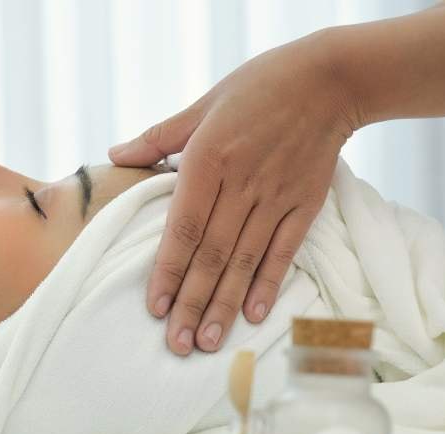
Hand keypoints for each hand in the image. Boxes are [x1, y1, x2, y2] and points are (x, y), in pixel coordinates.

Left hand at [109, 31, 359, 354]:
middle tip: (176, 344)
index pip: (183, 229)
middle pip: (211, 255)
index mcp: (208, 161)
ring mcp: (275, 197)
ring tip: (207, 342)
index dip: (168, 272)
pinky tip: (254, 315)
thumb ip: (159, 137)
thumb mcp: (204, 104)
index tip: (154, 308)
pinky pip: (284, 250)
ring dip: (225, 305)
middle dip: (192, 303)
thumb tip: (115, 154)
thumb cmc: (258, 88)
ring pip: (244, 261)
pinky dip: (268, 283)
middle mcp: (241, 184)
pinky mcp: (304, 204)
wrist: (330, 78)